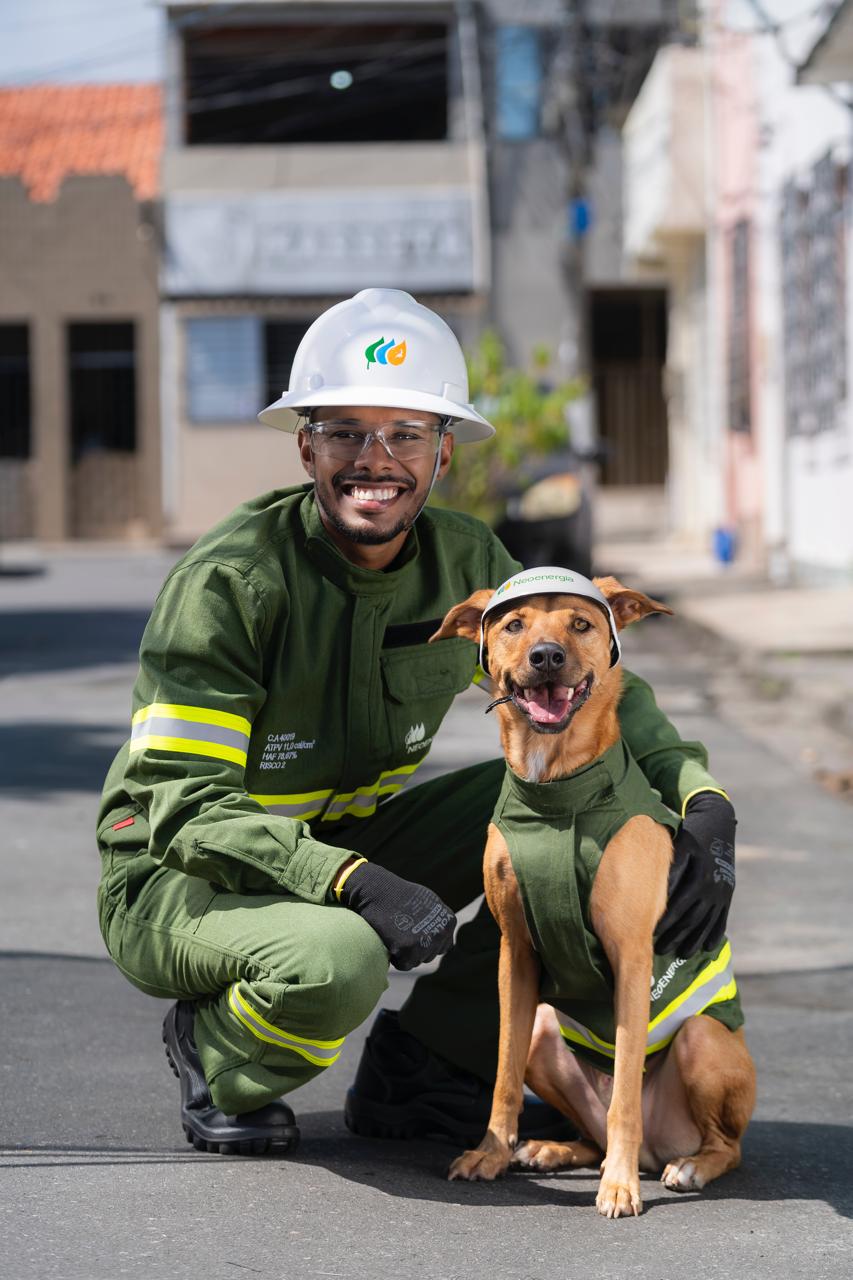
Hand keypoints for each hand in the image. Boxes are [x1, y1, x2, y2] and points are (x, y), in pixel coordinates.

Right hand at [338, 862, 456, 970]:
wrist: (378, 890)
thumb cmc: (400, 894)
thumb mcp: (429, 902)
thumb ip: (439, 920)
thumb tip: (444, 934)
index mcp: (448, 922)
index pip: (442, 946)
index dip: (425, 941)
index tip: (413, 930)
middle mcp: (441, 933)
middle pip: (429, 955)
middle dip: (416, 948)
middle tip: (402, 931)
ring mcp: (425, 942)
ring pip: (417, 961)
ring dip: (406, 953)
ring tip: (396, 933)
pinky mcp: (407, 950)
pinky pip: (404, 965)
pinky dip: (395, 958)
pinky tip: (391, 940)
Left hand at [654, 791, 735, 956]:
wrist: (718, 822)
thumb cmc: (691, 833)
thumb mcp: (681, 846)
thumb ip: (672, 868)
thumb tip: (660, 890)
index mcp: (700, 878)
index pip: (679, 907)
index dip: (665, 923)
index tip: (650, 935)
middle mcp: (713, 889)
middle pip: (693, 920)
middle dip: (676, 936)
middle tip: (659, 951)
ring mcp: (723, 893)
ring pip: (707, 923)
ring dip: (694, 940)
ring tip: (682, 954)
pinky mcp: (727, 894)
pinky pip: (722, 918)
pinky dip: (715, 934)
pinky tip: (707, 947)